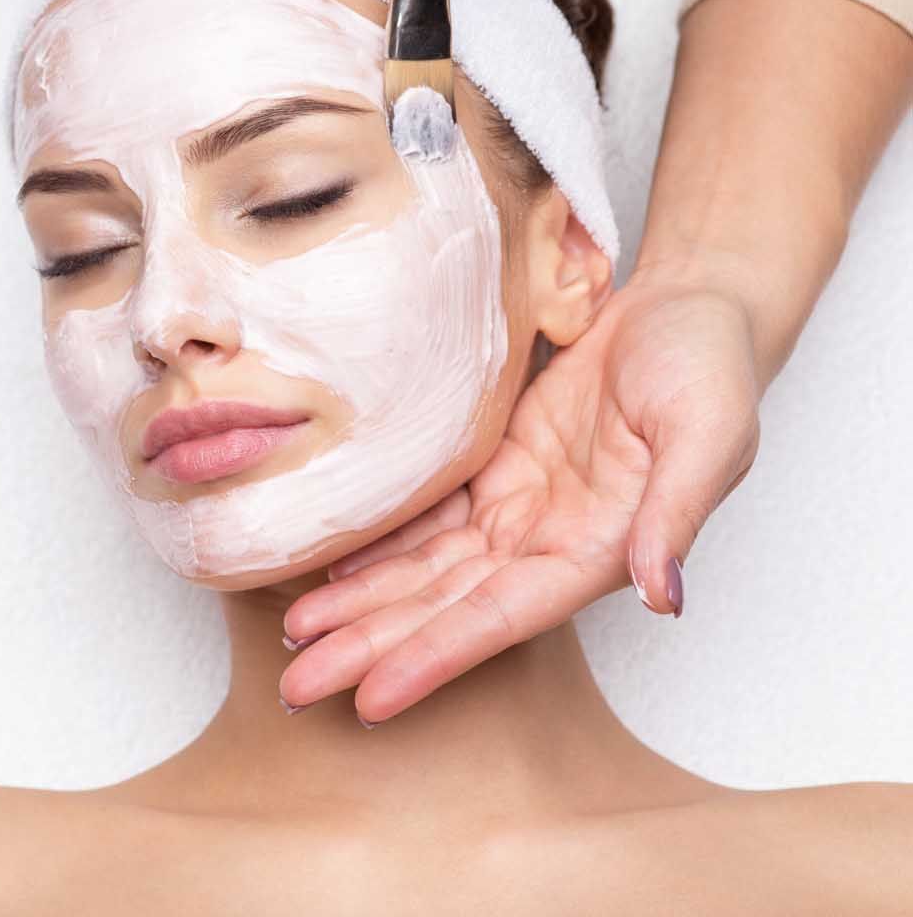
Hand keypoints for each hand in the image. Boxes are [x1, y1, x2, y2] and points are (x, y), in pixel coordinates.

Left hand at [279, 257, 762, 723]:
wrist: (685, 306)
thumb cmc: (708, 364)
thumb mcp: (708, 430)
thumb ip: (677, 513)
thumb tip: (662, 594)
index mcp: (596, 548)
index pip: (500, 616)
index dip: (435, 656)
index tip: (371, 698)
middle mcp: (545, 540)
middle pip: (443, 606)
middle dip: (371, 647)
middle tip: (298, 686)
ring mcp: (515, 506)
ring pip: (423, 569)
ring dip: (360, 605)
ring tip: (296, 637)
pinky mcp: (492, 467)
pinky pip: (424, 518)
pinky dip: (377, 547)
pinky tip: (328, 572)